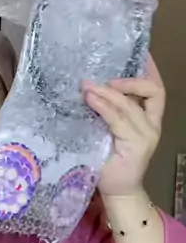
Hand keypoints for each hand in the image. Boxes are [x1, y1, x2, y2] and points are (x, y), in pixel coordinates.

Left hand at [82, 55, 164, 197]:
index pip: (155, 88)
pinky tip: (91, 100)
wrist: (116, 191)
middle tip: (104, 77)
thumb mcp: (106, 129)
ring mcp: (146, 136)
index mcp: (148, 118)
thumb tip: (85, 85)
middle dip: (130, 80)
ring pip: (130, 106)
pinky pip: (119, 120)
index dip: (150, 69)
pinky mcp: (137, 146)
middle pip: (152, 91)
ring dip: (108, 92)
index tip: (141, 51)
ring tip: (88, 86)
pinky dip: (104, 107)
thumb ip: (105, 110)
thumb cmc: (107, 160)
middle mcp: (152, 125)